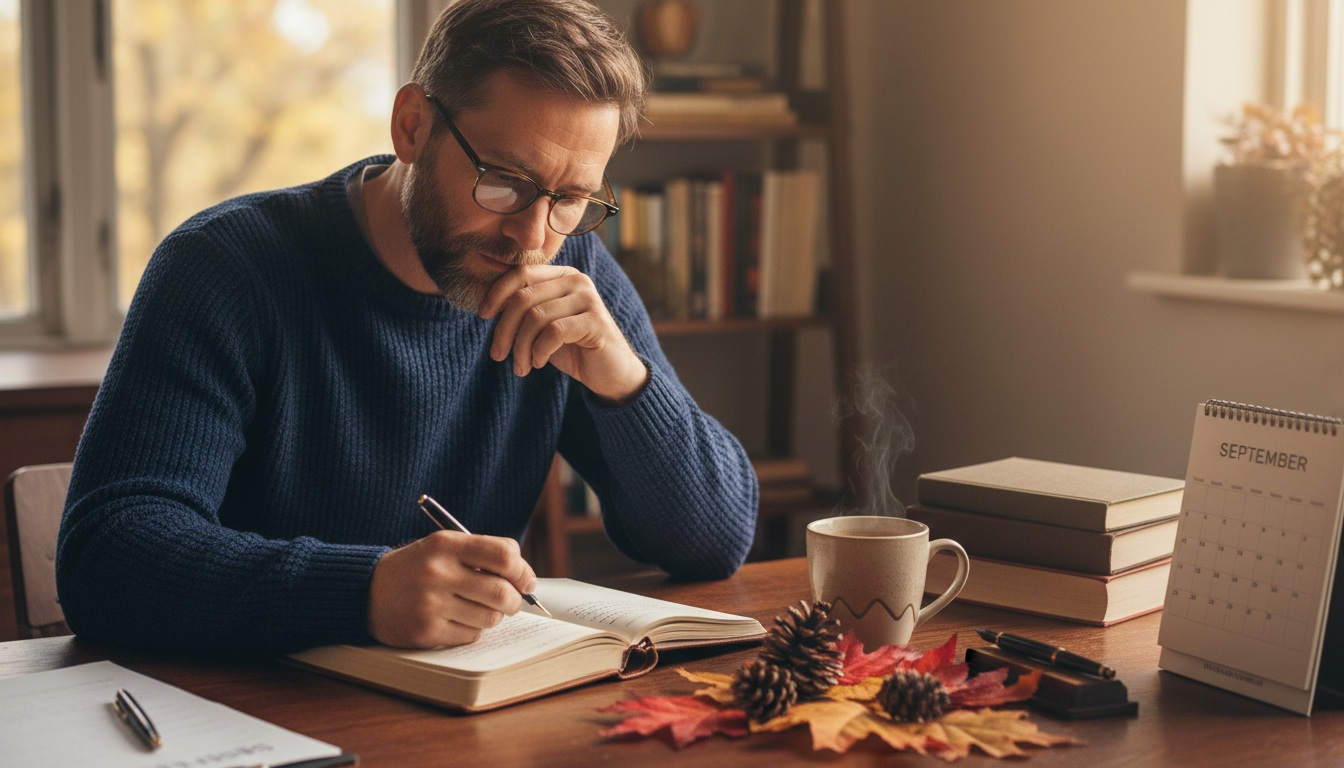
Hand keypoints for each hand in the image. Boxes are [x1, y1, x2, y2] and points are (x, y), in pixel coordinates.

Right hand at [367, 530, 538, 647]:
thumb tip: (525, 579)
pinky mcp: (425, 631)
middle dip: (515, 601)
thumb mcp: (443, 547)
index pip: (503, 555)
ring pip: (489, 617)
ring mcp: (430, 604)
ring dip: (492, 616)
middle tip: (512, 602)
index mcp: (445, 545)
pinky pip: (471, 636)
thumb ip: (482, 555)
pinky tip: (455, 620)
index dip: (523, 571)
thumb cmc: (417, 568)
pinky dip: (472, 630)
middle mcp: (437, 572)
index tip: (526, 581)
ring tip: (478, 609)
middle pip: (502, 592)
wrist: (366, 591)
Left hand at [480, 264, 648, 403]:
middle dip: (504, 330)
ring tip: (522, 367)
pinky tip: (539, 363)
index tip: (482, 316)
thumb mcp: (542, 326)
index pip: (521, 274)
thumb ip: (523, 311)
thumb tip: (488, 305)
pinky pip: (554, 332)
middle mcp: (577, 280)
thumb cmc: (572, 348)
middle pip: (524, 297)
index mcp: (561, 275)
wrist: (609, 373)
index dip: (497, 293)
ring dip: (521, 347)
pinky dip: (539, 351)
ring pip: (536, 317)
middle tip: (498, 356)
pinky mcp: (596, 321)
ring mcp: (588, 299)